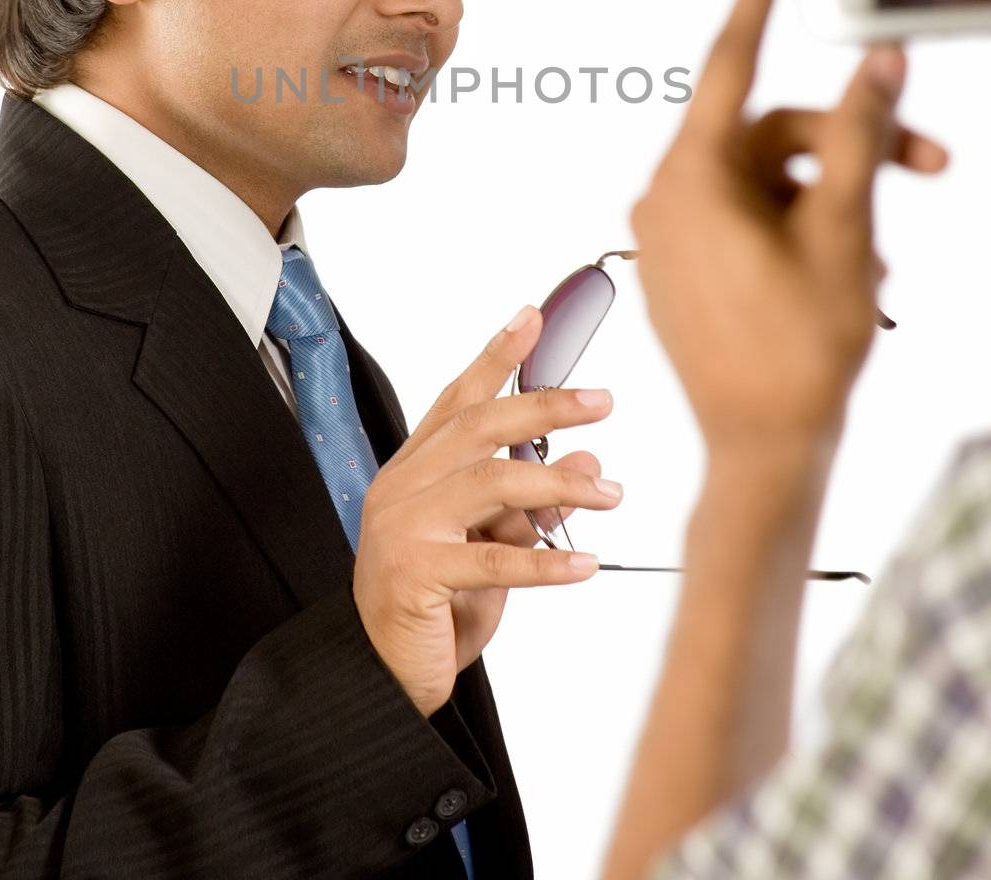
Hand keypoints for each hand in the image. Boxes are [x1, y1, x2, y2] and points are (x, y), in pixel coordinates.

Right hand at [352, 308, 619, 716]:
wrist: (382, 676)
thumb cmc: (436, 606)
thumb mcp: (493, 546)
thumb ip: (531, 505)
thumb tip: (587, 464)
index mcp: (415, 471)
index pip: (458, 399)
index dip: (496, 356)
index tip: (533, 318)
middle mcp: (403, 488)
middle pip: (478, 426)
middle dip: (544, 406)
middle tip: (600, 401)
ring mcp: (404, 528)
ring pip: (490, 483)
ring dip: (558, 485)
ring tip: (613, 493)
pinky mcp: (415, 574)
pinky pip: (491, 558)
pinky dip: (545, 559)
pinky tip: (585, 562)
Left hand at [629, 0, 948, 454]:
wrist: (762, 453)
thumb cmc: (799, 353)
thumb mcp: (845, 233)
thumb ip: (862, 139)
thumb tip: (880, 61)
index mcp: (690, 176)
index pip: (731, 59)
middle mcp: (667, 193)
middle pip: (774, 132)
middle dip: (856, 145)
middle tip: (933, 166)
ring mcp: (672, 230)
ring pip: (769, 176)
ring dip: (835, 199)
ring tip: (881, 262)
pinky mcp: (685, 260)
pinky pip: (749, 213)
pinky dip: (801, 225)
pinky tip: (849, 273)